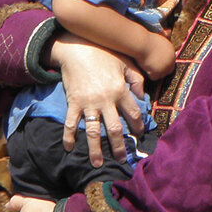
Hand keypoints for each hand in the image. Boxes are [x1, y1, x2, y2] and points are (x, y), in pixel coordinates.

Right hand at [50, 34, 145, 166]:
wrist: (77, 47)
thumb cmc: (104, 53)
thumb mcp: (125, 62)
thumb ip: (136, 79)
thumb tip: (143, 96)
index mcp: (120, 90)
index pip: (133, 113)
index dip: (138, 125)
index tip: (139, 134)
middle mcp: (105, 100)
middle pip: (114, 129)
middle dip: (119, 147)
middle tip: (122, 159)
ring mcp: (88, 103)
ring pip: (93, 131)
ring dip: (95, 149)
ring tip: (97, 164)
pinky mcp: (73, 102)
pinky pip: (71, 122)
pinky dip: (68, 136)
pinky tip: (69, 148)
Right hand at [137, 32, 176, 80]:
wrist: (141, 43)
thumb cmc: (145, 39)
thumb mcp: (158, 37)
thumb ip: (164, 37)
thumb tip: (168, 31)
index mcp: (171, 50)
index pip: (170, 62)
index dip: (162, 63)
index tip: (154, 63)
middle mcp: (171, 59)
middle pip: (168, 70)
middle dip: (160, 70)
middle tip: (150, 68)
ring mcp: (166, 66)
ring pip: (160, 75)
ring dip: (153, 72)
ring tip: (146, 66)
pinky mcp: (159, 72)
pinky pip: (154, 77)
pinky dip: (149, 74)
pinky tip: (144, 68)